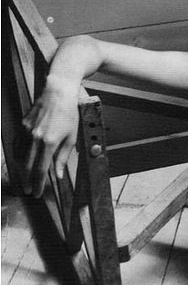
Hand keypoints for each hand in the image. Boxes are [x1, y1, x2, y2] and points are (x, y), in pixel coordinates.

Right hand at [18, 76, 79, 196]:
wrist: (58, 92)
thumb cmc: (68, 114)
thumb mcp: (71, 138)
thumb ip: (63, 158)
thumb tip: (58, 175)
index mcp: (49, 143)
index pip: (40, 170)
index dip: (38, 184)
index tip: (36, 192)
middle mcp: (35, 138)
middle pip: (27, 166)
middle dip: (28, 181)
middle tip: (29, 191)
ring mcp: (27, 131)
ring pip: (20, 155)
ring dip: (22, 169)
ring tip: (26, 178)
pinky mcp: (23, 124)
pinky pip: (18, 143)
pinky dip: (19, 154)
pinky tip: (21, 160)